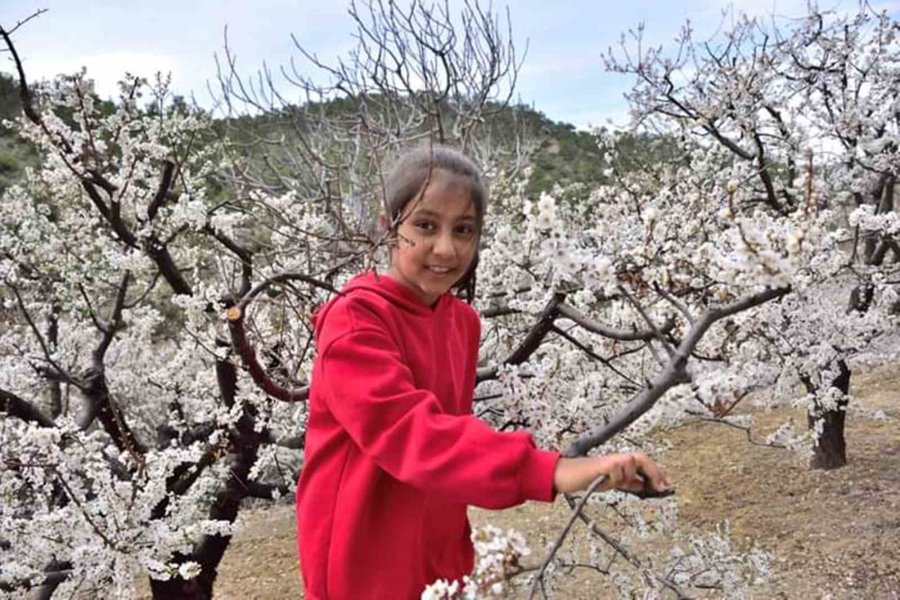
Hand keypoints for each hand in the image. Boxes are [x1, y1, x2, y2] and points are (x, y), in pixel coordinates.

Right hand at [552, 453, 670, 495]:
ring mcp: (610, 459)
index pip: (643, 462)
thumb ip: (627, 482)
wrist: (567, 475)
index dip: (657, 472)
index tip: (667, 485)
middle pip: (642, 458)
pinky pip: (618, 468)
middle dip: (654, 471)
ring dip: (628, 476)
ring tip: (616, 483)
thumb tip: (642, 484)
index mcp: (621, 462)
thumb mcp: (611, 482)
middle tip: (663, 487)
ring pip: (631, 462)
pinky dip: (617, 477)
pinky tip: (607, 480)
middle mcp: (617, 458)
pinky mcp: (603, 463)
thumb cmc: (586, 477)